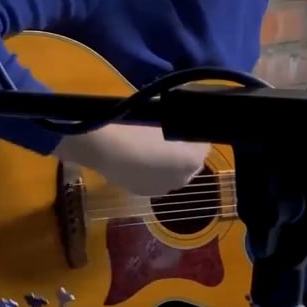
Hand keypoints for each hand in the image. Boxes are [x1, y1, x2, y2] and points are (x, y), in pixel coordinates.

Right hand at [55, 123, 207, 196]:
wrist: (103, 146)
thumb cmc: (134, 125)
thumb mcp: (162, 113)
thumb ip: (179, 120)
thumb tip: (184, 119)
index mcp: (194, 158)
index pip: (203, 143)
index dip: (190, 133)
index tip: (176, 123)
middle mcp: (183, 178)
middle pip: (188, 161)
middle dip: (179, 150)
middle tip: (159, 134)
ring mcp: (161, 188)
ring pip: (169, 172)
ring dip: (163, 162)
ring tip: (143, 146)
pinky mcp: (141, 192)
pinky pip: (151, 178)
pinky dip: (146, 170)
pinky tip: (132, 158)